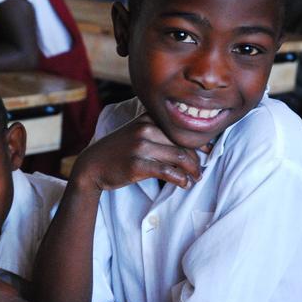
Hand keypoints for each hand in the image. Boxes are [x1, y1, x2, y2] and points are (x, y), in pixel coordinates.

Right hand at [73, 113, 200, 191]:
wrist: (92, 165)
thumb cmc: (118, 151)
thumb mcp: (135, 132)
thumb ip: (157, 131)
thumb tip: (188, 142)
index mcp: (146, 118)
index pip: (180, 127)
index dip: (198, 140)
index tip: (208, 151)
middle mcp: (144, 129)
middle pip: (182, 143)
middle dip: (196, 159)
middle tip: (200, 170)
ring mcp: (140, 146)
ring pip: (179, 157)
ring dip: (192, 170)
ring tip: (195, 178)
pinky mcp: (137, 164)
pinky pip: (167, 172)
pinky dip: (180, 179)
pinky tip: (184, 184)